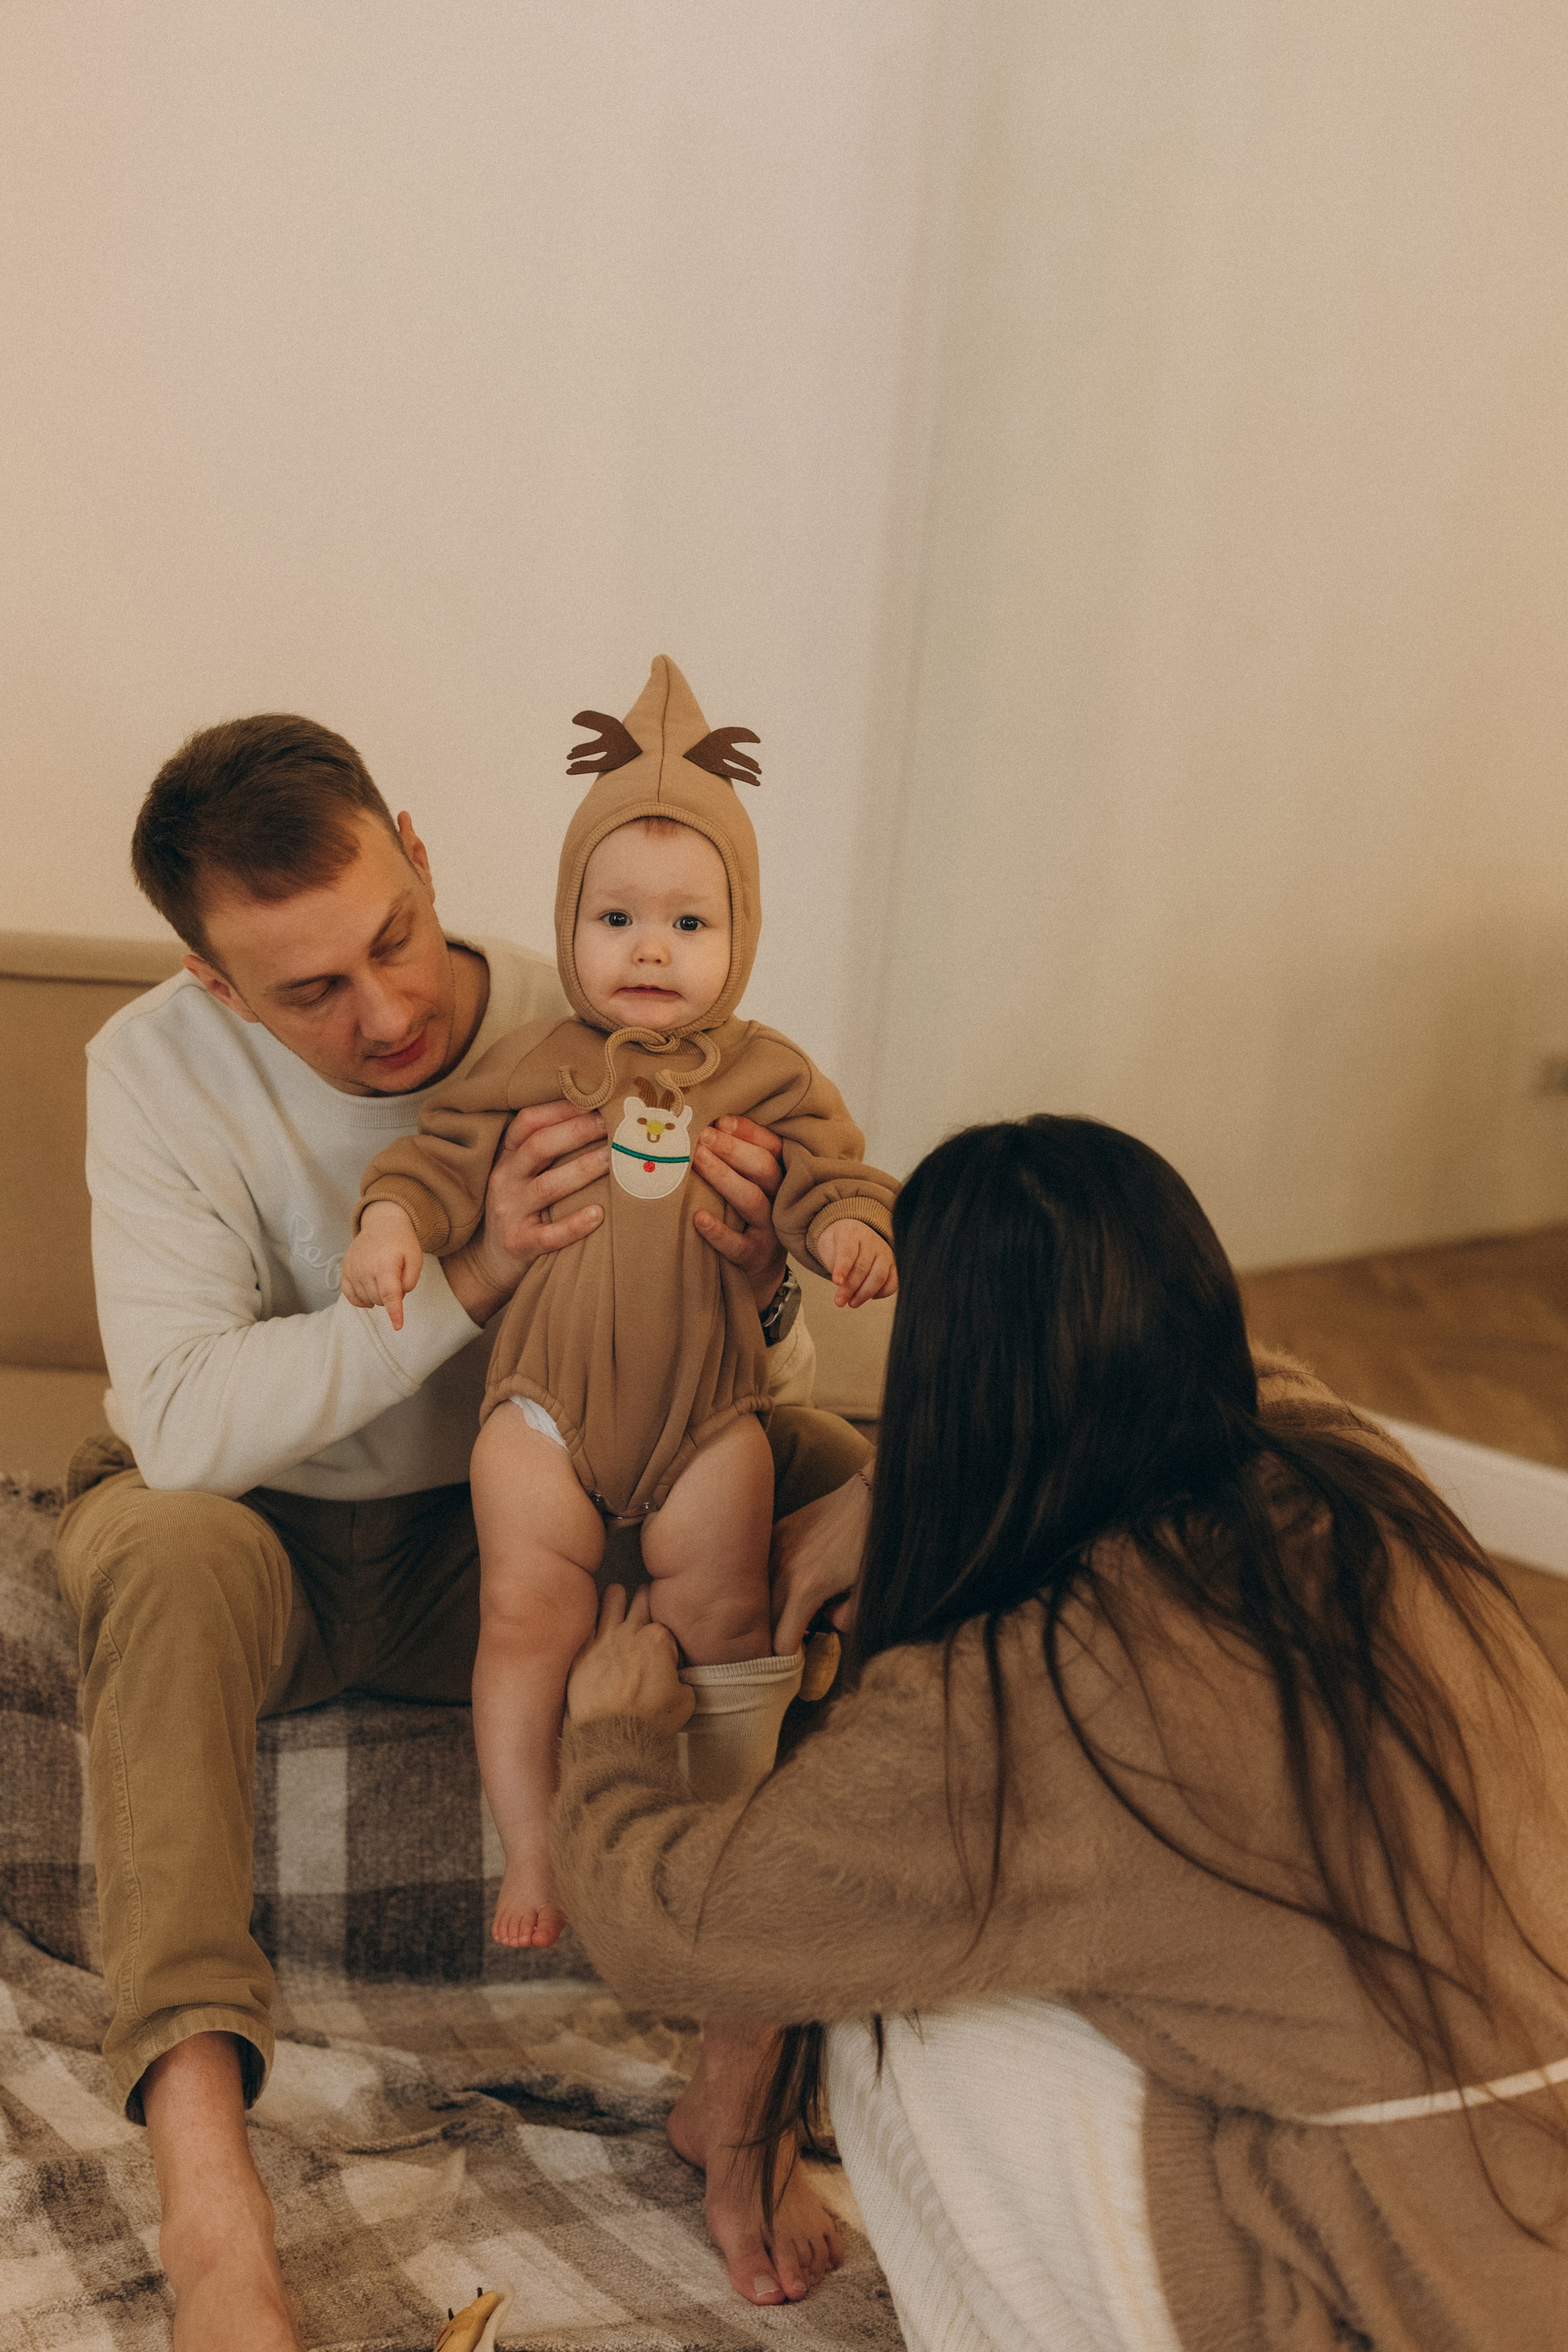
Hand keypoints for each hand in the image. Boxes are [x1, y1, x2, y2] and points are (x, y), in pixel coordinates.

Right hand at [341, 1202, 423, 1330]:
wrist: (382, 1224)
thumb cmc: (401, 1243)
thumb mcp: (415, 1259)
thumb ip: (411, 1281)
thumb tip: (398, 1298)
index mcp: (385, 1265)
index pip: (389, 1294)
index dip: (394, 1312)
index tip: (398, 1326)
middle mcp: (365, 1268)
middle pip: (379, 1300)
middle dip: (391, 1297)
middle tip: (396, 1279)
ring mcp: (352, 1270)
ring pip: (366, 1300)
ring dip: (378, 1297)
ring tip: (384, 1278)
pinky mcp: (345, 1270)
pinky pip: (350, 1296)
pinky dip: (361, 1300)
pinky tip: (370, 1294)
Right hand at [444, 1100, 610, 1325]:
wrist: (489, 1263)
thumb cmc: (520, 1207)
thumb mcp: (522, 1173)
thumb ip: (547, 1148)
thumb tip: (599, 1115)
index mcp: (506, 1156)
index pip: (529, 1121)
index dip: (561, 1107)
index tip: (596, 1097)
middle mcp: (504, 1179)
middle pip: (539, 1147)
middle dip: (578, 1131)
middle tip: (612, 1124)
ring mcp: (510, 1212)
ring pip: (547, 1186)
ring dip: (583, 1169)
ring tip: (615, 1158)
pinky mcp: (520, 1243)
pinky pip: (549, 1235)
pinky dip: (575, 1224)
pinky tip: (599, 1214)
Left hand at [566, 1583, 695, 1734]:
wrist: (614, 1737)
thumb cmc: (651, 1720)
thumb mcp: (685, 1701)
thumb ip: (683, 1681)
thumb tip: (676, 1679)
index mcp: (659, 1639)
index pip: (666, 1623)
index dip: (667, 1635)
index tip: (665, 1646)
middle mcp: (632, 1632)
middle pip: (641, 1599)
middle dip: (645, 1599)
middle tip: (645, 1603)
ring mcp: (604, 1639)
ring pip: (612, 1597)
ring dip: (617, 1596)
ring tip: (618, 1599)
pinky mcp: (582, 1652)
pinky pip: (587, 1623)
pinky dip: (593, 1620)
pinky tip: (595, 1623)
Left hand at [691, 1114, 789, 1312]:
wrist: (755, 1270)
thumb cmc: (743, 1217)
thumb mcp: (747, 1184)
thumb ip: (734, 1159)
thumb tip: (701, 1124)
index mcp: (779, 1177)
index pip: (773, 1147)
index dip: (749, 1132)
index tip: (720, 1121)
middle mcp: (778, 1201)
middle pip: (764, 1168)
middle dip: (733, 1150)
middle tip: (703, 1137)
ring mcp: (768, 1230)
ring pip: (752, 1200)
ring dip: (724, 1178)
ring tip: (698, 1160)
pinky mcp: (754, 1257)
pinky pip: (737, 1245)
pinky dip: (718, 1231)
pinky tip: (697, 1218)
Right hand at [770, 1466, 871, 1656]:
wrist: (873, 1494)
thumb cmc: (875, 1544)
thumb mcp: (869, 1592)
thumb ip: (848, 1620)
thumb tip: (827, 1622)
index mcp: (806, 1589)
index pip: (779, 1642)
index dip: (785, 1660)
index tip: (794, 1665)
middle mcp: (783, 1569)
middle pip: (763, 1621)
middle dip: (772, 1639)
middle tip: (788, 1648)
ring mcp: (776, 1546)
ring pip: (758, 1593)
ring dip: (767, 1609)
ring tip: (783, 1617)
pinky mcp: (778, 1530)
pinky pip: (761, 1566)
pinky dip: (767, 1581)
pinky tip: (783, 1584)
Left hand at [816, 1219, 896, 1309]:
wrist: (853, 1235)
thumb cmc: (839, 1243)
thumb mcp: (828, 1245)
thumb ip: (833, 1261)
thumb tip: (841, 1283)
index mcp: (851, 1232)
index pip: (848, 1251)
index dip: (842, 1267)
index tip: (836, 1282)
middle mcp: (871, 1241)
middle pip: (863, 1267)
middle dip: (850, 1287)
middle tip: (839, 1301)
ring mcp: (884, 1252)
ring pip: (879, 1276)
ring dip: (865, 1293)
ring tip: (852, 1303)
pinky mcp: (893, 1264)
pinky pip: (893, 1282)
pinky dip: (882, 1293)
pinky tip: (869, 1296)